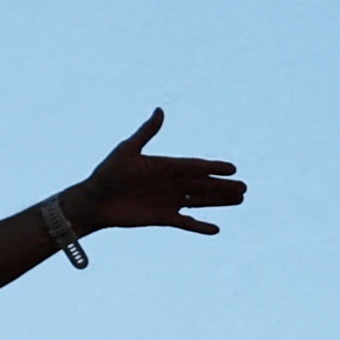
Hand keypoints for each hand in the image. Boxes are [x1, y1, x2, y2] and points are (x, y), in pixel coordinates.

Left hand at [63, 112, 245, 237]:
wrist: (94, 200)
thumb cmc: (108, 172)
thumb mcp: (127, 150)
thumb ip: (146, 132)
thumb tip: (160, 110)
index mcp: (165, 166)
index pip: (195, 166)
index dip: (214, 168)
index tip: (232, 169)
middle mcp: (170, 183)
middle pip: (203, 184)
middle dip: (223, 186)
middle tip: (245, 187)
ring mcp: (168, 201)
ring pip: (199, 201)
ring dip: (218, 202)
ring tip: (239, 200)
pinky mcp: (162, 218)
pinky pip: (186, 223)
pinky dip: (200, 226)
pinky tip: (215, 229)